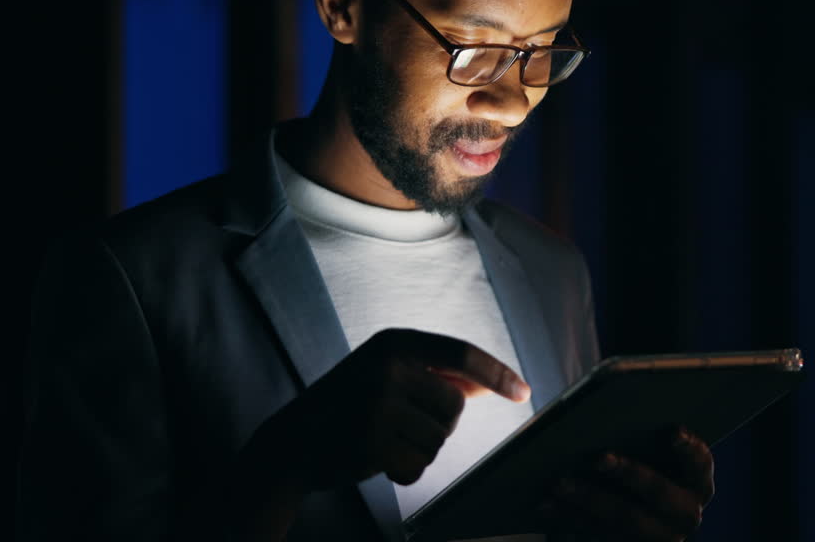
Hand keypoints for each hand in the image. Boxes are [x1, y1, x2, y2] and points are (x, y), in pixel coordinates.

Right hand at [253, 327, 530, 489]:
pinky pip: (418, 466)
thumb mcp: (386, 378)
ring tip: (382, 442)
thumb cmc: (347, 410)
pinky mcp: (371, 441)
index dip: (496, 373)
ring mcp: (376, 403)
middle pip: (454, 407)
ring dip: (418, 451)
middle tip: (397, 426)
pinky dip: (404, 472)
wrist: (290, 443)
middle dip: (437, 426)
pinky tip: (374, 461)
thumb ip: (435, 376)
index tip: (524, 392)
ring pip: (439, 439)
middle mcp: (386, 366)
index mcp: (393, 342)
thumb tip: (489, 383)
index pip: (460, 353)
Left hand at [540, 426, 714, 541]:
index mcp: (698, 483)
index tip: (671, 430)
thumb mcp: (649, 452)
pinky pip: (597, 533)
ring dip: (588, 499)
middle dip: (628, 473)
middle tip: (598, 456)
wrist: (633, 514)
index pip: (701, 462)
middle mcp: (686, 514)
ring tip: (559, 481)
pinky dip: (569, 517)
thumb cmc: (640, 463)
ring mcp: (658, 536)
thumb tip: (615, 407)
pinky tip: (545, 503)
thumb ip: (642, 434)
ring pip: (624, 518)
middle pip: (658, 492)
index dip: (689, 448)